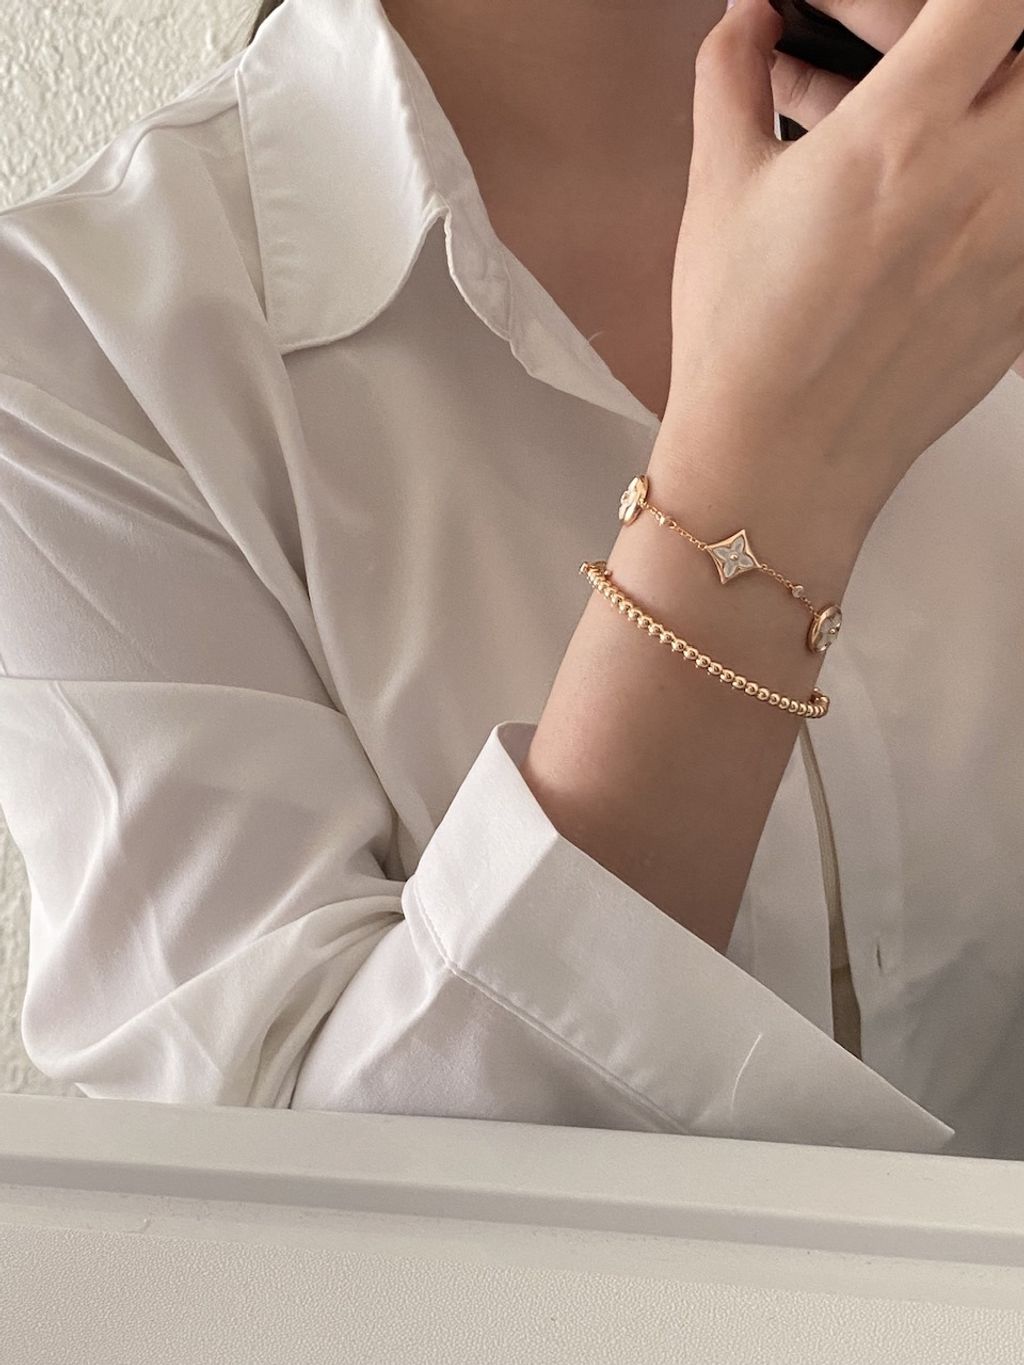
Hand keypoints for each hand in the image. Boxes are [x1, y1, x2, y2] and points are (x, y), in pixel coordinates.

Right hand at [658, 0, 1023, 541]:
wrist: (774, 463)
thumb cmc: (741, 340)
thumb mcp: (719, 195)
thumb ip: (730, 83)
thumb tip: (742, 23)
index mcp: (897, 140)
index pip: (988, 1)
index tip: (937, 15)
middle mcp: (979, 184)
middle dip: (993, 48)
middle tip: (936, 72)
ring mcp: (1018, 249)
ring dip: (1002, 118)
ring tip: (938, 140)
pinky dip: (1006, 193)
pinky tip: (944, 212)